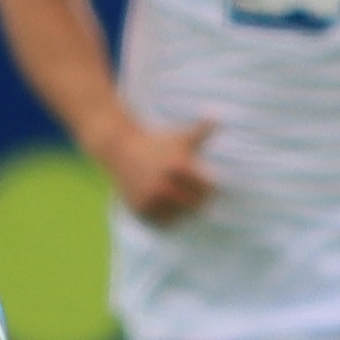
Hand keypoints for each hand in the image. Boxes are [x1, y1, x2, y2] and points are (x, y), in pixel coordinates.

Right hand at [96, 116, 215, 223]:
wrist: (120, 149)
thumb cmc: (156, 142)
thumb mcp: (179, 137)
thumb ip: (201, 130)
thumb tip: (219, 118)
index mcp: (178, 167)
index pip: (206, 188)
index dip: (208, 188)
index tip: (205, 186)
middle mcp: (163, 184)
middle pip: (194, 204)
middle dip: (196, 201)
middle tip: (192, 196)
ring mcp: (150, 198)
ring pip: (178, 215)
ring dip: (181, 210)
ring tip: (176, 199)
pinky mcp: (139, 208)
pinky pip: (161, 221)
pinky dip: (166, 217)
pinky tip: (164, 205)